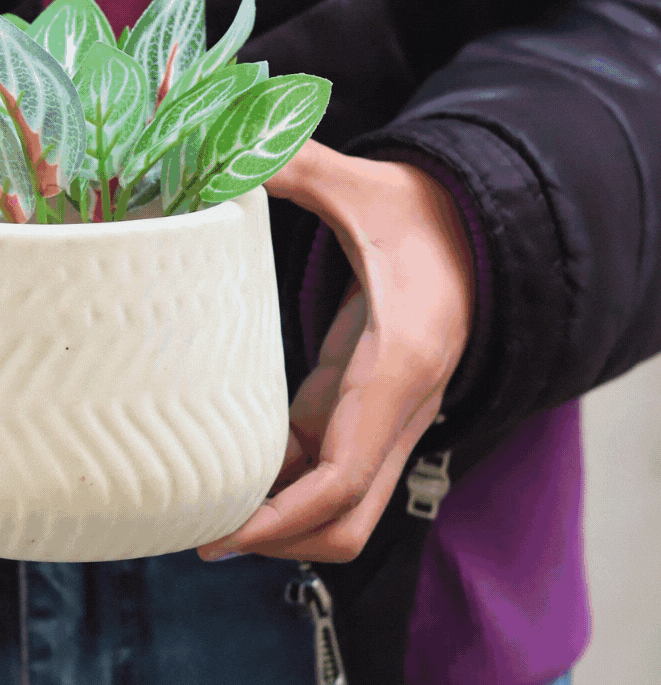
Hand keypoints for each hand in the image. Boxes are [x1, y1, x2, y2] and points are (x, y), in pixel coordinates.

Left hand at [197, 143, 475, 563]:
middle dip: (280, 542)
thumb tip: (228, 142)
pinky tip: (229, 470)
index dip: (284, 519)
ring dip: (281, 521)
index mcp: (398, 368)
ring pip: (340, 510)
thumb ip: (294, 163)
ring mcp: (387, 421)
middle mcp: (401, 412)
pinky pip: (327, 474)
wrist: (479, 229)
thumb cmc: (420, 212)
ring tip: (205, 512)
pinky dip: (283, 486)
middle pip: (348, 523)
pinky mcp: (367, 414)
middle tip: (204, 536)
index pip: (345, 478)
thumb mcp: (358, 185)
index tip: (226, 533)